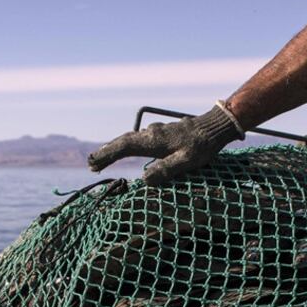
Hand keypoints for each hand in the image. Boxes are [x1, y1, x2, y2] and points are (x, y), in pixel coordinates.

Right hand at [87, 104, 242, 185]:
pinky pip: (138, 140)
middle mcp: (151, 134)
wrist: (215, 126)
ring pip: (129, 140)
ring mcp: (155, 132)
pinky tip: (124, 151)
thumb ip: (165, 170)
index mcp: (154, 141)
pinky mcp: (161, 133)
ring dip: (114, 149)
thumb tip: (144, 180)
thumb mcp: (186, 161)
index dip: (107, 155)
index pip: (124, 147)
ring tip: (101, 160)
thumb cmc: (202, 146)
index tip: (93, 164)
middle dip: (106, 153)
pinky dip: (126, 146)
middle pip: (122, 142)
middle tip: (91, 164)